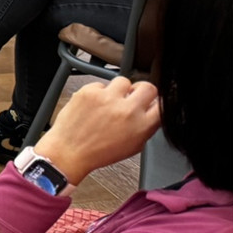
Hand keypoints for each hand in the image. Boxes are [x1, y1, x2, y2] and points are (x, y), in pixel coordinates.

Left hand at [38, 77, 160, 185]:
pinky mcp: (90, 91)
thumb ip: (146, 127)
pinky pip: (100, 84)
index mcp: (142, 125)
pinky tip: (93, 105)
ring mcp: (108, 98)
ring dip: (118, 90)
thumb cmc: (99, 152)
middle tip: (133, 96)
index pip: (163, 105)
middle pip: (148, 87)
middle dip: (142, 91)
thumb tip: (152, 111)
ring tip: (109, 102)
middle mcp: (127, 109)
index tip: (152, 102)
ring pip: (123, 81)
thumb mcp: (134, 146)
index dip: (158, 102)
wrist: (69, 151)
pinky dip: (98, 93)